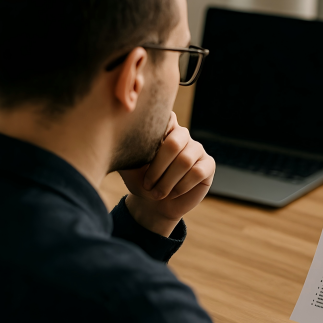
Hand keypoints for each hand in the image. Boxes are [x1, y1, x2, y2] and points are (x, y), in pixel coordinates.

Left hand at [118, 112, 214, 236]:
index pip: (165, 118)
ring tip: (158, 193)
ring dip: (167, 182)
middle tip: (147, 185)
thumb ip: (126, 149)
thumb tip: (114, 134)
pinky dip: (181, 186)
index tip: (144, 149)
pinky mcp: (208, 164)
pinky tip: (173, 192)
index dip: (156, 131)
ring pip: (185, 161)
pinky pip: (197, 173)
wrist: (154, 204)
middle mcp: (182, 134)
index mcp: (163, 128)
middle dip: (158, 169)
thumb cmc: (141, 181)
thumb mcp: (129, 166)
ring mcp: (197, 149)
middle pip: (174, 143)